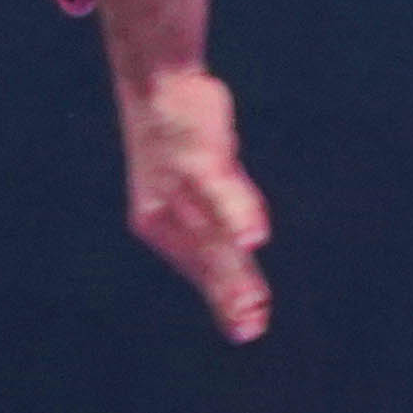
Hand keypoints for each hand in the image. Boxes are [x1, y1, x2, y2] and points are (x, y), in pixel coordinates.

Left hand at [119, 67, 273, 341]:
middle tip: (249, 329)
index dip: (222, 298)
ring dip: (232, 268)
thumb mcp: (200, 179)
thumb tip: (250, 243)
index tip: (247, 329)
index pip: (197, 266)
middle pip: (205, 258)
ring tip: (250, 302)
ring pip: (211, 232)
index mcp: (159, 223)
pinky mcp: (198, 156)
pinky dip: (240, 214)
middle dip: (229, 295)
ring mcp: (179, 184)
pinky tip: (254, 238)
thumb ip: (225, 211)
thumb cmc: (182, 139)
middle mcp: (163, 210)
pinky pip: (221, 190)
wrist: (157, 83)